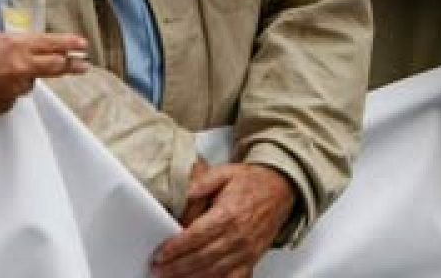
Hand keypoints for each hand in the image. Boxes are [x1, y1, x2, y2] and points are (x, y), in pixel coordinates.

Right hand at [0, 32, 88, 117]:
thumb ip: (9, 47)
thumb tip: (21, 51)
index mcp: (15, 44)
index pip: (52, 43)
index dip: (69, 44)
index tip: (83, 45)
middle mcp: (20, 65)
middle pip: (56, 65)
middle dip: (72, 64)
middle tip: (83, 65)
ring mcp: (14, 88)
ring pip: (28, 83)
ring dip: (21, 80)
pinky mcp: (4, 105)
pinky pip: (10, 98)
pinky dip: (3, 94)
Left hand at [152, 162, 294, 277]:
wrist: (282, 188)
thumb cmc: (253, 182)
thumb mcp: (225, 172)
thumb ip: (201, 182)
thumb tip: (183, 193)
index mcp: (229, 213)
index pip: (196, 236)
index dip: (175, 248)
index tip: (159, 255)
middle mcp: (238, 235)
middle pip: (202, 258)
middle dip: (176, 267)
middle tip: (158, 270)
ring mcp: (246, 250)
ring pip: (214, 272)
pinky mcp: (252, 259)